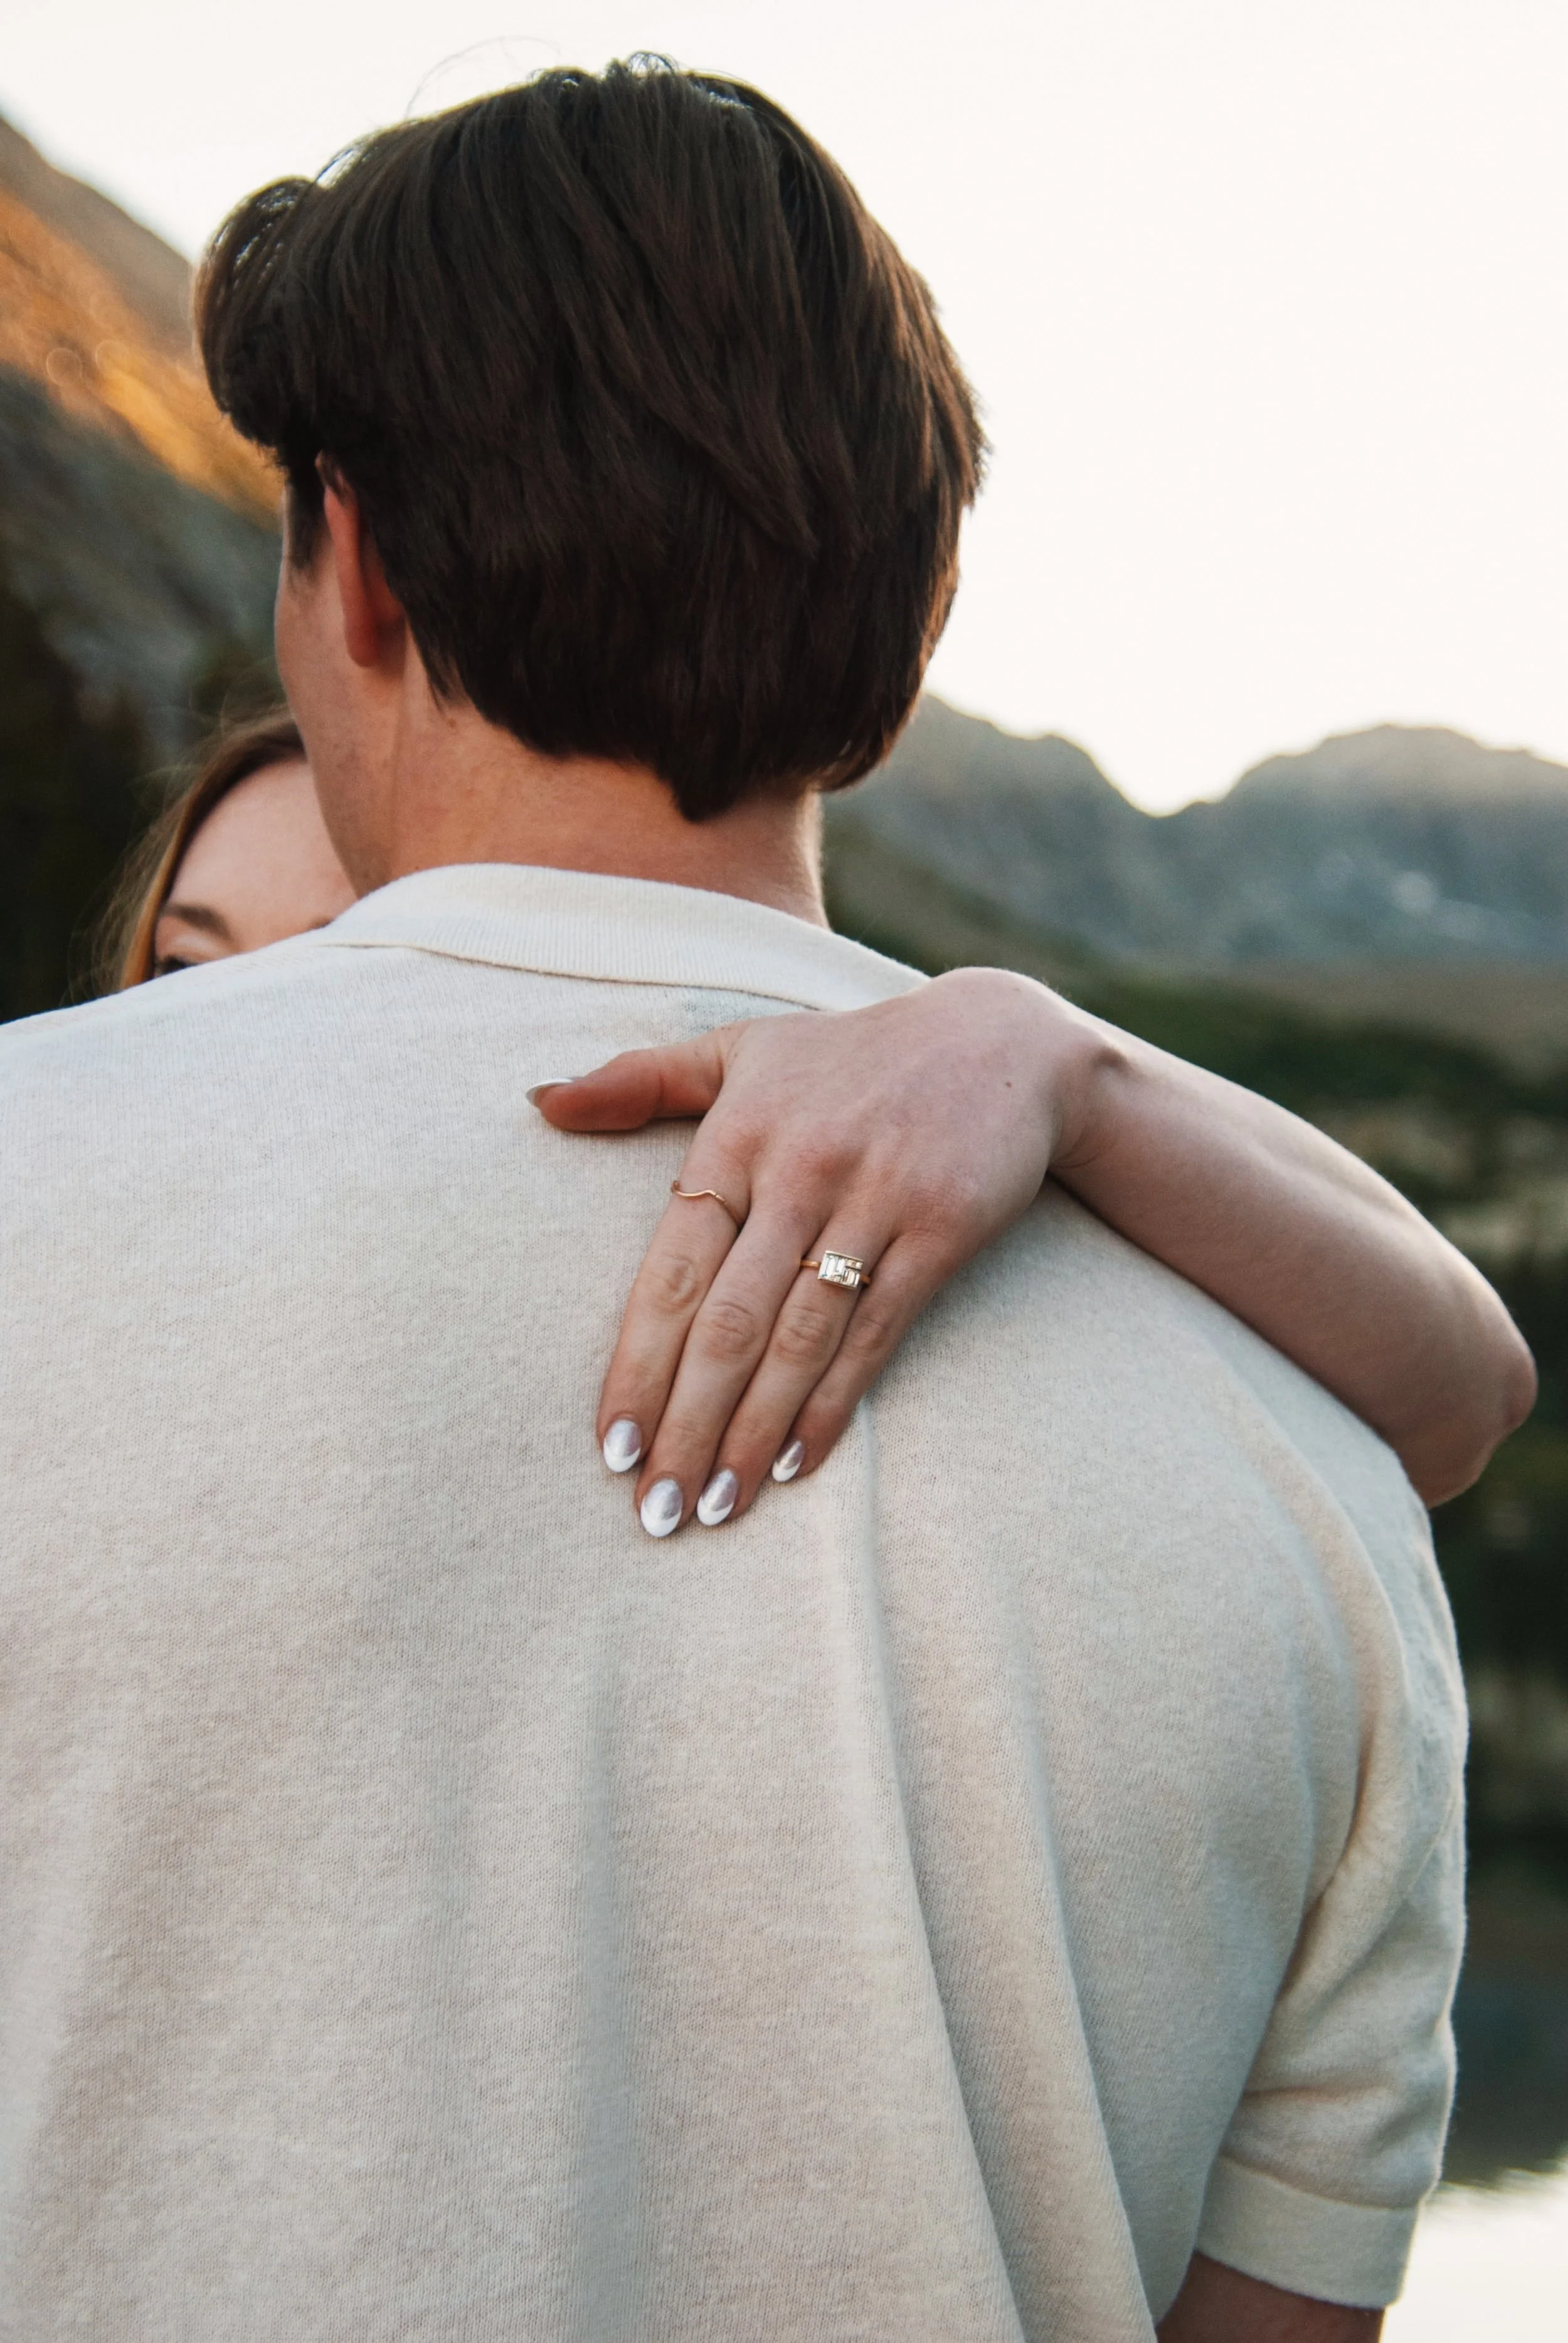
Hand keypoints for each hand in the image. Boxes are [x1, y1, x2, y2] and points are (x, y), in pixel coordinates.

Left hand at [533, 968, 1115, 1534]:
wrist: (1000, 1043)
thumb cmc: (849, 1058)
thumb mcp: (742, 1050)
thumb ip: (639, 1080)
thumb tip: (539, 1103)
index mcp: (735, 1136)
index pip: (669, 1272)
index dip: (637, 1366)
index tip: (611, 1447)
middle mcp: (798, 1170)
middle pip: (728, 1323)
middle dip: (686, 1425)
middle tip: (655, 1512)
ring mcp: (872, 1201)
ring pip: (798, 1340)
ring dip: (751, 1433)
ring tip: (715, 1507)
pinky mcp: (939, 1230)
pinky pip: (875, 1334)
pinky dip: (833, 1405)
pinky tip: (795, 1464)